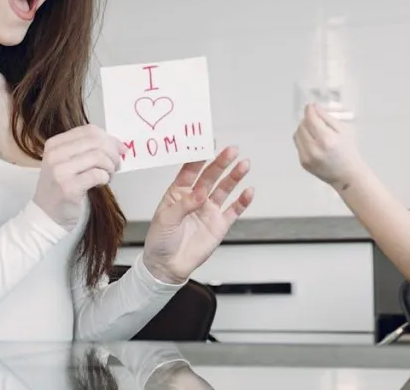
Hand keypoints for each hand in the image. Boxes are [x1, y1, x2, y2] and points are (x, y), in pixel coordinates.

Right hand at [33, 125, 123, 223]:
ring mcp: (60, 171)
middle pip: (96, 142)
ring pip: (98, 157)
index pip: (89, 131)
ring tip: (108, 175)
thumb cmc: (61, 187)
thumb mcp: (68, 161)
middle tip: (115, 165)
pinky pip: (97, 174)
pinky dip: (105, 178)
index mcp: (55, 144)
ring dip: (110, 166)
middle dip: (113, 153)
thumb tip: (120, 145)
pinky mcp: (68, 188)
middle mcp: (55, 154)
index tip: (119, 150)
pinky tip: (101, 183)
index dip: (109, 139)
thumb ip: (89, 149)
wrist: (46, 214)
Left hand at [142, 146, 254, 283]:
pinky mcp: (220, 224)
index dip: (199, 157)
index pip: (190, 170)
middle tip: (232, 150)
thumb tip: (201, 193)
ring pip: (225, 189)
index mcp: (178, 192)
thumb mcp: (166, 219)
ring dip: (235, 177)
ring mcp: (209, 210)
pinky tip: (249, 191)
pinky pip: (234, 210)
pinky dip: (242, 201)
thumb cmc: (160, 240)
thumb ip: (184, 204)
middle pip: (211, 176)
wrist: (167, 266)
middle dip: (221, 163)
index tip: (208, 144)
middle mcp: (196, 197)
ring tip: (244, 164)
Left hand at [293, 103, 365, 188]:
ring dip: (303, 129)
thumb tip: (314, 107)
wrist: (347, 175)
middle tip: (316, 120)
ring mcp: (307, 157)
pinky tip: (314, 142)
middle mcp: (315, 149)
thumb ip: (327, 117)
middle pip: (302, 125)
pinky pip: (298, 144)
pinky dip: (304, 139)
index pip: (311, 118)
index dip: (309, 110)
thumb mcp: (343, 130)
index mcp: (326, 139)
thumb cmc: (348, 152)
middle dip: (307, 119)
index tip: (310, 106)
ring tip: (315, 131)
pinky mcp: (303, 163)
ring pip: (297, 134)